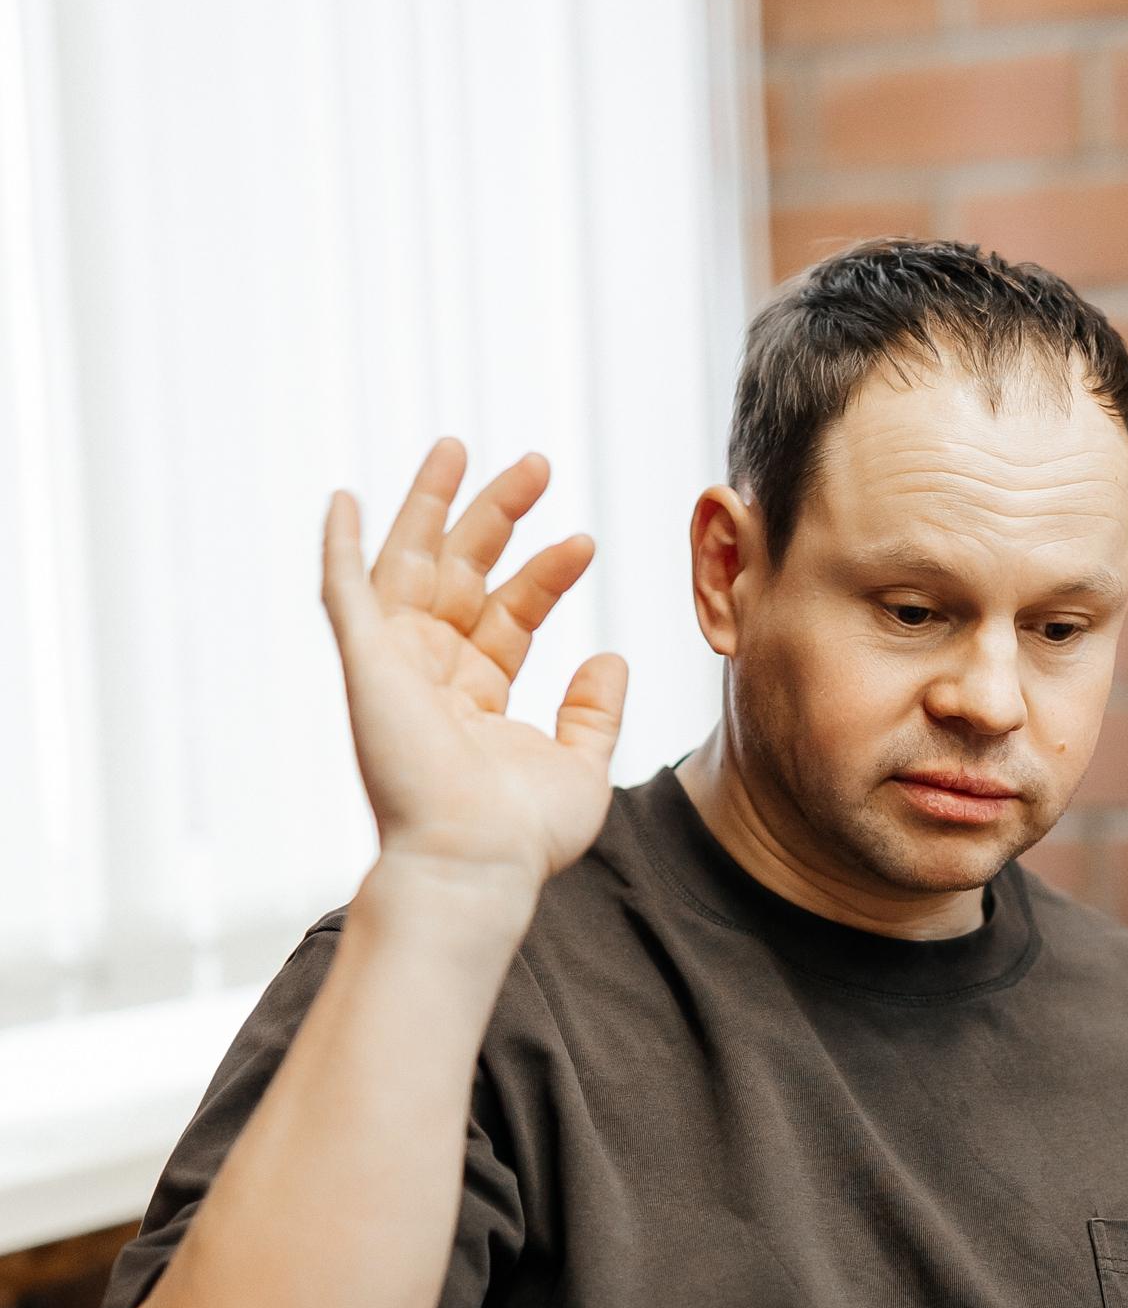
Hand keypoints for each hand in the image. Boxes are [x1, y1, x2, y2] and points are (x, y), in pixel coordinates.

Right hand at [320, 437, 627, 896]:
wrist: (476, 861)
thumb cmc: (523, 833)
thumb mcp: (581, 766)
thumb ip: (593, 712)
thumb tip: (609, 657)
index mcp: (476, 698)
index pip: (510, 614)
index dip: (545, 574)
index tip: (584, 542)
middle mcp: (431, 676)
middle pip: (460, 574)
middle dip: (494, 515)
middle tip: (535, 464)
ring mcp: (394, 667)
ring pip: (408, 564)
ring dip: (429, 504)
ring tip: (458, 447)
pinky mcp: (365, 663)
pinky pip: (342, 592)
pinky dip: (338, 544)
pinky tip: (343, 497)